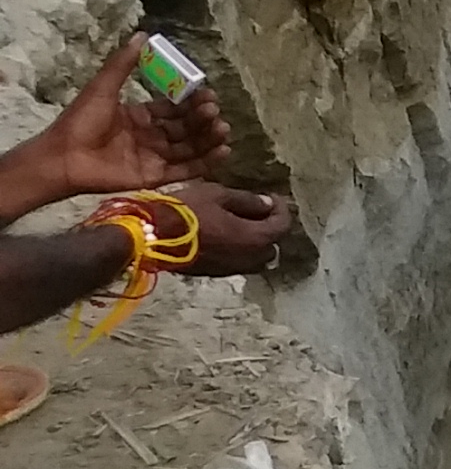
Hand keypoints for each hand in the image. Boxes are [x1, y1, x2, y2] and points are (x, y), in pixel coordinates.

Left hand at [8, 34, 230, 202]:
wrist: (64, 157)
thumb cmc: (81, 121)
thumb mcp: (103, 87)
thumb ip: (123, 64)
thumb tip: (142, 35)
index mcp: (138, 117)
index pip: (172, 109)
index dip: (190, 102)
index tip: (207, 93)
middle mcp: (149, 137)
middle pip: (184, 128)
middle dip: (202, 119)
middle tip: (215, 110)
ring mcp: (153, 158)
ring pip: (189, 148)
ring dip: (208, 138)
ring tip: (223, 128)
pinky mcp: (155, 177)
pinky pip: (185, 170)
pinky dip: (206, 162)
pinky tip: (223, 151)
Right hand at [171, 181, 299, 276]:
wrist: (151, 237)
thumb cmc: (185, 211)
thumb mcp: (218, 195)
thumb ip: (247, 201)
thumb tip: (268, 204)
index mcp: (255, 238)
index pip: (282, 225)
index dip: (281, 208)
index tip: (271, 196)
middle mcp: (250, 259)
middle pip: (272, 244)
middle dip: (268, 227)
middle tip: (256, 210)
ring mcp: (232, 269)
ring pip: (255, 257)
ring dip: (254, 241)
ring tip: (239, 223)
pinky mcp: (215, 273)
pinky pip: (237, 262)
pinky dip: (238, 250)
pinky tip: (224, 235)